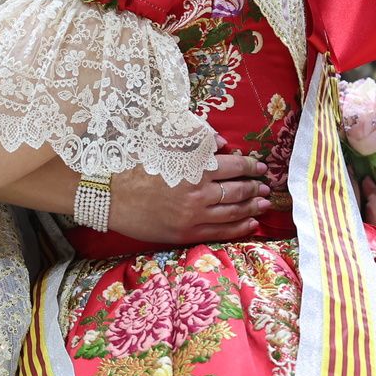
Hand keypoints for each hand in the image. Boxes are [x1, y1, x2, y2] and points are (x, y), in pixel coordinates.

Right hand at [108, 140, 270, 244]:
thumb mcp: (163, 145)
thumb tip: (222, 142)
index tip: (260, 167)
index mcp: (194, 168)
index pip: (234, 167)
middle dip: (255, 188)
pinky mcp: (186, 233)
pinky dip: (239, 228)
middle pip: (237, 191)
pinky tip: (250, 224)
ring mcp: (193, 216)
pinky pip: (220, 232)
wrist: (110, 196)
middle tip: (265, 187)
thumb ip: (195, 141)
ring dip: (252, 208)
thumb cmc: (135, 167)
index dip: (251, 167)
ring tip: (263, 204)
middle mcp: (198, 193)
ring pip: (233, 213)